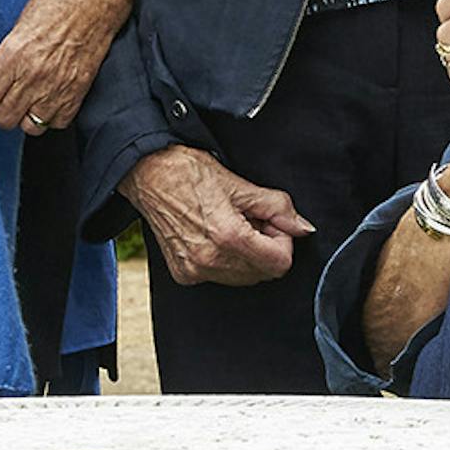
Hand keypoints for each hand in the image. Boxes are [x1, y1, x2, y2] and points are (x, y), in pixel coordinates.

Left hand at [0, 0, 144, 135]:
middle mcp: (34, 74)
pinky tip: (48, 100)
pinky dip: (51, 116)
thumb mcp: (21, 21)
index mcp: (14, 53)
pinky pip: (57, 122)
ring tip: (25, 103)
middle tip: (1, 102)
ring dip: (24, 117)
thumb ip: (7, 54)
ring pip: (29, 127)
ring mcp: (58, 85)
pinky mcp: (79, 90)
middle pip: (4, 118)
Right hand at [121, 145, 313, 285]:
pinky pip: (219, 276)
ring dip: (247, 255)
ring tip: (231, 224)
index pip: (280, 263)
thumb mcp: (239, 184)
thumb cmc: (188, 172)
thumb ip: (277, 208)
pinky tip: (213, 234)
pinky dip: (225, 259)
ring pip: (243, 277)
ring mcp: (195, 270)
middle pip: (263, 273)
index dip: (283, 240)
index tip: (270, 221)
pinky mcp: (183, 274)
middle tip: (250, 219)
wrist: (147, 173)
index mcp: (228, 238)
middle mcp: (211, 261)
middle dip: (265, 247)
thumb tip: (302, 227)